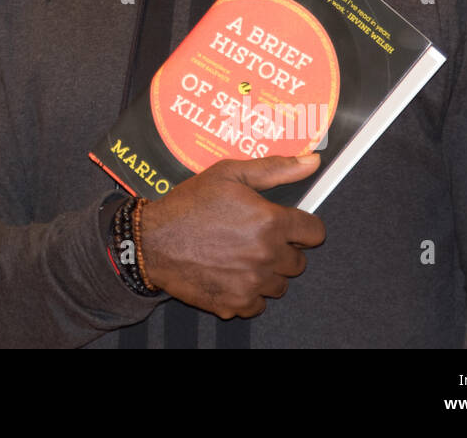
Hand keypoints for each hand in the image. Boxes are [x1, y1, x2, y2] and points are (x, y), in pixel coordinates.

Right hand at [140, 154, 325, 318]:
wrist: (152, 241)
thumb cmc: (188, 206)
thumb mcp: (228, 174)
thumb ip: (274, 169)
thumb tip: (310, 161)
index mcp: (270, 222)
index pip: (315, 232)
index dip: (302, 227)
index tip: (288, 226)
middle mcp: (266, 255)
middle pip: (298, 262)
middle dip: (282, 250)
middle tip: (254, 239)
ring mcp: (252, 283)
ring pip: (279, 284)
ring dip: (266, 272)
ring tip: (239, 256)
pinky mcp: (236, 304)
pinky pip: (257, 304)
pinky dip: (247, 293)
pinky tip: (229, 275)